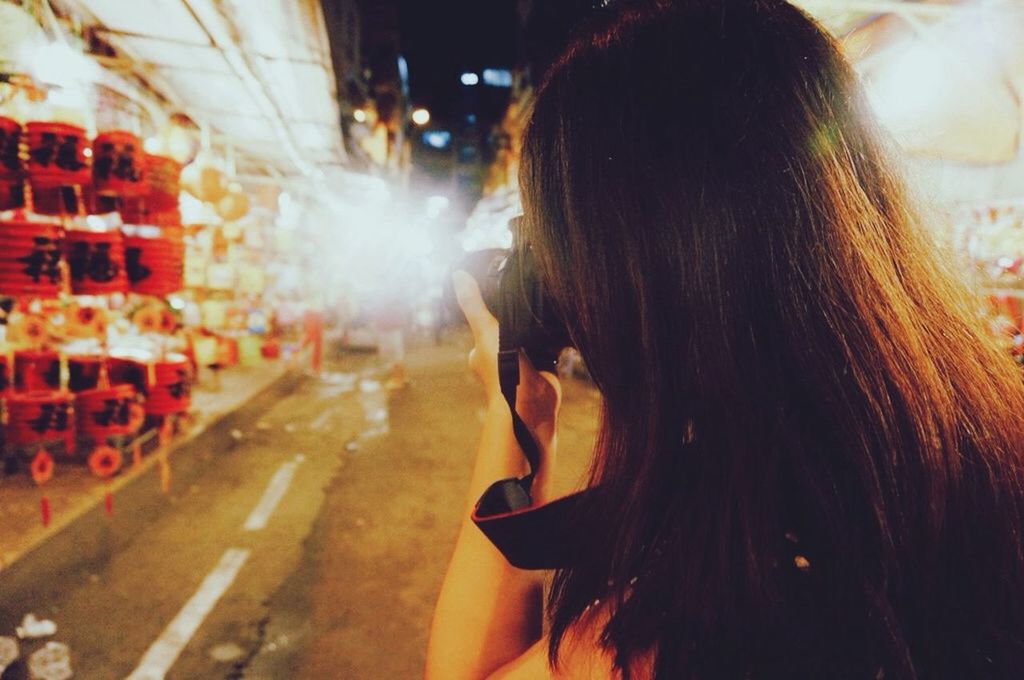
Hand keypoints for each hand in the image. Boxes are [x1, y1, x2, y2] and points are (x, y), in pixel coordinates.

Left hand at [452, 270, 560, 450]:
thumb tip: (457, 274)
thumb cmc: (502, 370)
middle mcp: (500, 359)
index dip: (495, 309)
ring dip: (537, 330)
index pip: (486, 324)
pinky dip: (554, 340)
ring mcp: (522, 364)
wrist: (531, 403)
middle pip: (510, 330)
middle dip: (519, 319)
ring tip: (546, 313)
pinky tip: (560, 329)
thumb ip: (474, 305)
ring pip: (530, 339)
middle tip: (530, 302)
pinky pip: (549, 348)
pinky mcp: (544, 368)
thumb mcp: (485, 331)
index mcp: (481, 351)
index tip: (507, 293)